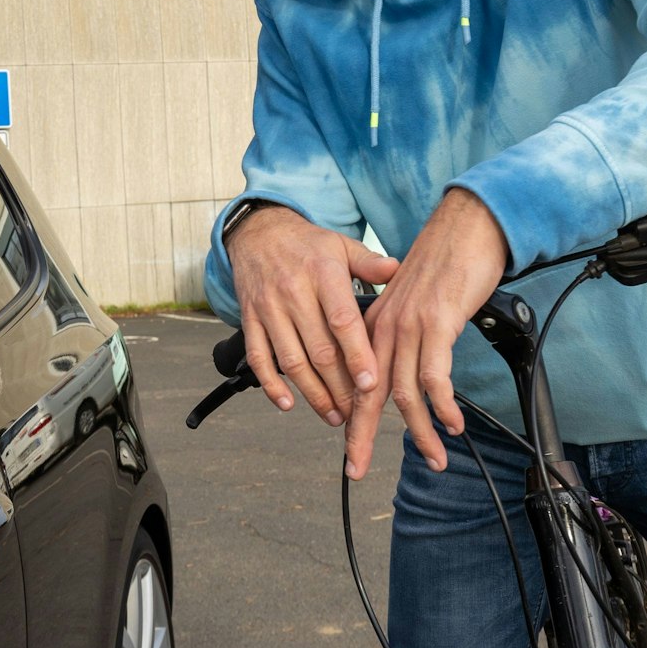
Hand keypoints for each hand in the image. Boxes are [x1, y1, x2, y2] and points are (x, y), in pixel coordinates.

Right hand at [227, 204, 400, 435]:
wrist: (258, 232)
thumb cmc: (307, 245)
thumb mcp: (341, 245)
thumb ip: (369, 263)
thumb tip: (396, 269)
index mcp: (322, 274)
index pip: (342, 321)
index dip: (357, 355)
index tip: (372, 384)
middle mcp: (293, 292)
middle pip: (319, 350)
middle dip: (340, 387)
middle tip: (358, 412)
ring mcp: (269, 308)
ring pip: (291, 360)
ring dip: (312, 393)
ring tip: (333, 415)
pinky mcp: (249, 318)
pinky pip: (258, 357)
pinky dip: (271, 384)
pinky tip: (287, 403)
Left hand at [360, 187, 508, 475]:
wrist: (466, 226)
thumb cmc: (445, 264)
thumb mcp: (413, 302)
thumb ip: (405, 334)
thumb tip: (407, 368)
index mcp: (375, 324)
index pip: (356, 382)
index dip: (353, 420)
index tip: (350, 452)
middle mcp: (386, 328)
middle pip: (367, 394)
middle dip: (361, 436)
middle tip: (356, 468)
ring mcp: (410, 327)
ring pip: (403, 394)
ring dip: (419, 431)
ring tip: (435, 459)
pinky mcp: (437, 324)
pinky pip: (435, 377)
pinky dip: (442, 406)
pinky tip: (451, 425)